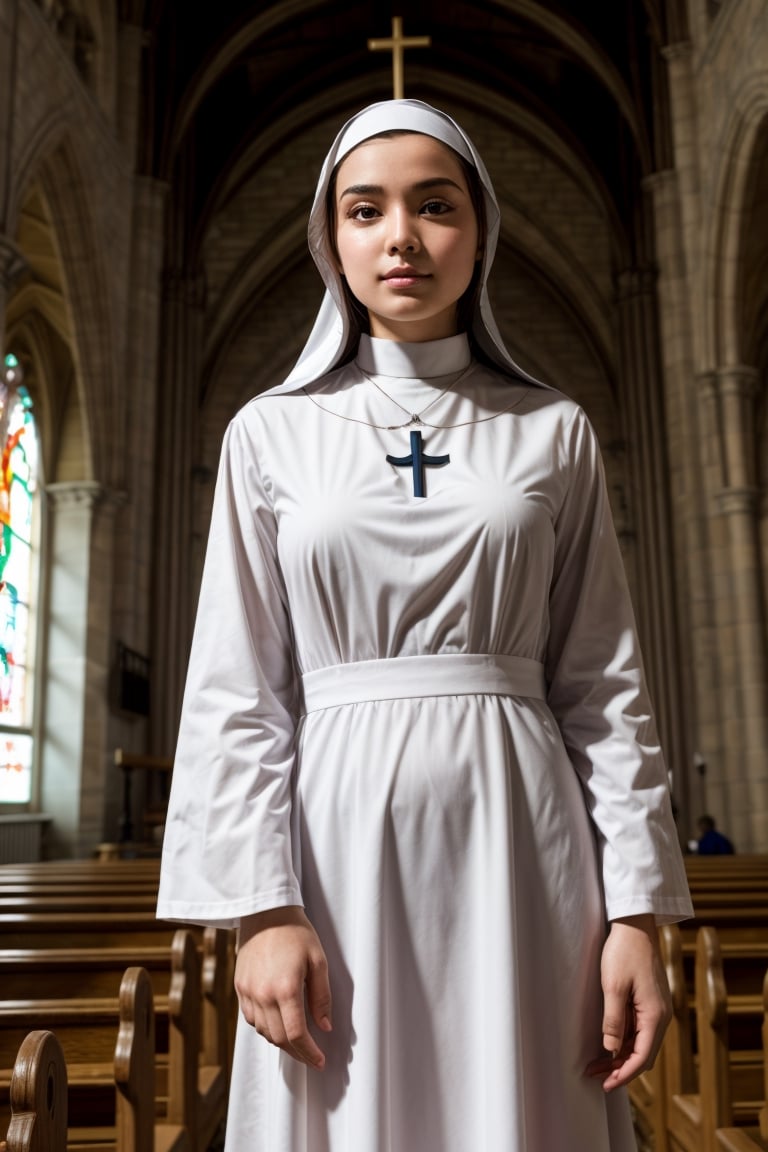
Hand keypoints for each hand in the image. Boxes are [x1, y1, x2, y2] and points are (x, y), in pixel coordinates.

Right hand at [234, 905, 331, 1068]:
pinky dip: (265, 1027)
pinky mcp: (240, 987)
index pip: (296, 1035)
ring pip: (263, 1031)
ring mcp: (248, 992)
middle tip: (311, 1057)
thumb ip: (322, 997)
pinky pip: (251, 1018)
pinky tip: (277, 1024)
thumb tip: (325, 1026)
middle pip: (278, 1039)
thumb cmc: (295, 932)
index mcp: (285, 988)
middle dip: (297, 1053)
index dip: (309, 1053)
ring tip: (297, 1042)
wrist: (266, 912)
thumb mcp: (318, 961)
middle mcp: (263, 994)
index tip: (320, 1061)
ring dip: (280, 1042)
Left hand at [585, 913, 670, 1091]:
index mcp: (655, 1016)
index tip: (606, 1084)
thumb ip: (613, 1020)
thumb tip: (610, 1049)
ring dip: (620, 1056)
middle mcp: (660, 1016)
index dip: (624, 1074)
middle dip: (620, 1069)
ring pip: (640, 1043)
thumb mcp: (613, 986)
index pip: (642, 1057)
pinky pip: (638, 1029)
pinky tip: (607, 1044)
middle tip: (595, 1076)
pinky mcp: (650, 1002)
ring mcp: (656, 1009)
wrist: (635, 925)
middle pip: (642, 1054)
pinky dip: (623, 1040)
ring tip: (596, 1064)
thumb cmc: (624, 952)